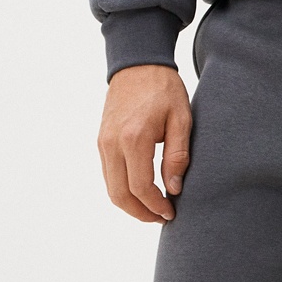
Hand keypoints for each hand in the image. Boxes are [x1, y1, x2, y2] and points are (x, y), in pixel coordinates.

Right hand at [97, 64, 192, 222]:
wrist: (137, 64)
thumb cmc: (164, 89)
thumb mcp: (181, 119)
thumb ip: (177, 156)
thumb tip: (173, 189)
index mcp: (134, 138)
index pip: (140, 187)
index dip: (156, 206)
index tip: (171, 212)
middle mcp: (112, 143)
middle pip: (119, 195)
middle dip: (140, 213)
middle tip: (161, 218)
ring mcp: (103, 142)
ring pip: (110, 188)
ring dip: (130, 204)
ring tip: (153, 209)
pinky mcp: (101, 140)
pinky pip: (108, 174)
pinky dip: (122, 189)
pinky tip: (141, 191)